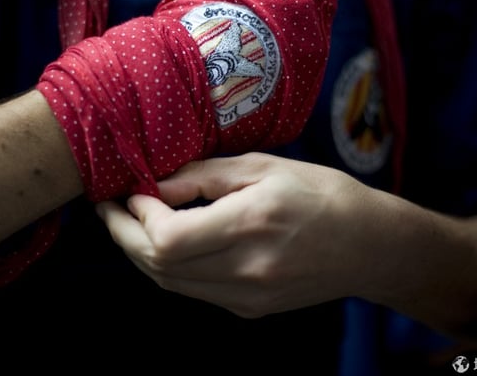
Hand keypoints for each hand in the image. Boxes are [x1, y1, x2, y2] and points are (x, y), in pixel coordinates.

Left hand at [96, 152, 374, 317]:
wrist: (369, 246)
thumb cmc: (321, 193)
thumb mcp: (263, 166)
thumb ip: (204, 176)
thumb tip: (155, 185)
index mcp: (250, 225)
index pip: (168, 237)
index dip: (137, 216)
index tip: (131, 190)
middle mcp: (246, 269)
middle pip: (158, 266)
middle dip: (122, 236)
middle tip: (108, 208)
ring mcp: (246, 297)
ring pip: (168, 283)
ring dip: (140, 253)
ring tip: (128, 222)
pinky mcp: (248, 309)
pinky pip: (191, 290)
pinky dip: (168, 266)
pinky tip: (165, 242)